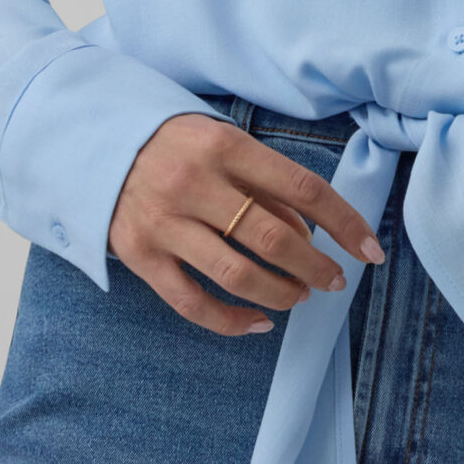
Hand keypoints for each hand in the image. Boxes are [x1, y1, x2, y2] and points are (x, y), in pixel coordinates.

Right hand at [109, 112, 386, 337]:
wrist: (93, 140)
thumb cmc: (174, 142)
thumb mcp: (222, 142)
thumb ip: (263, 183)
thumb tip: (306, 232)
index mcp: (224, 146)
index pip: (302, 189)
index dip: (344, 223)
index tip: (370, 250)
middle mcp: (194, 183)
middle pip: (273, 237)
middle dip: (316, 266)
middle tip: (335, 280)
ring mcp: (164, 222)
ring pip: (237, 274)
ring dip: (279, 293)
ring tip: (298, 296)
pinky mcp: (139, 255)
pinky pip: (191, 301)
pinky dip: (229, 320)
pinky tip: (257, 323)